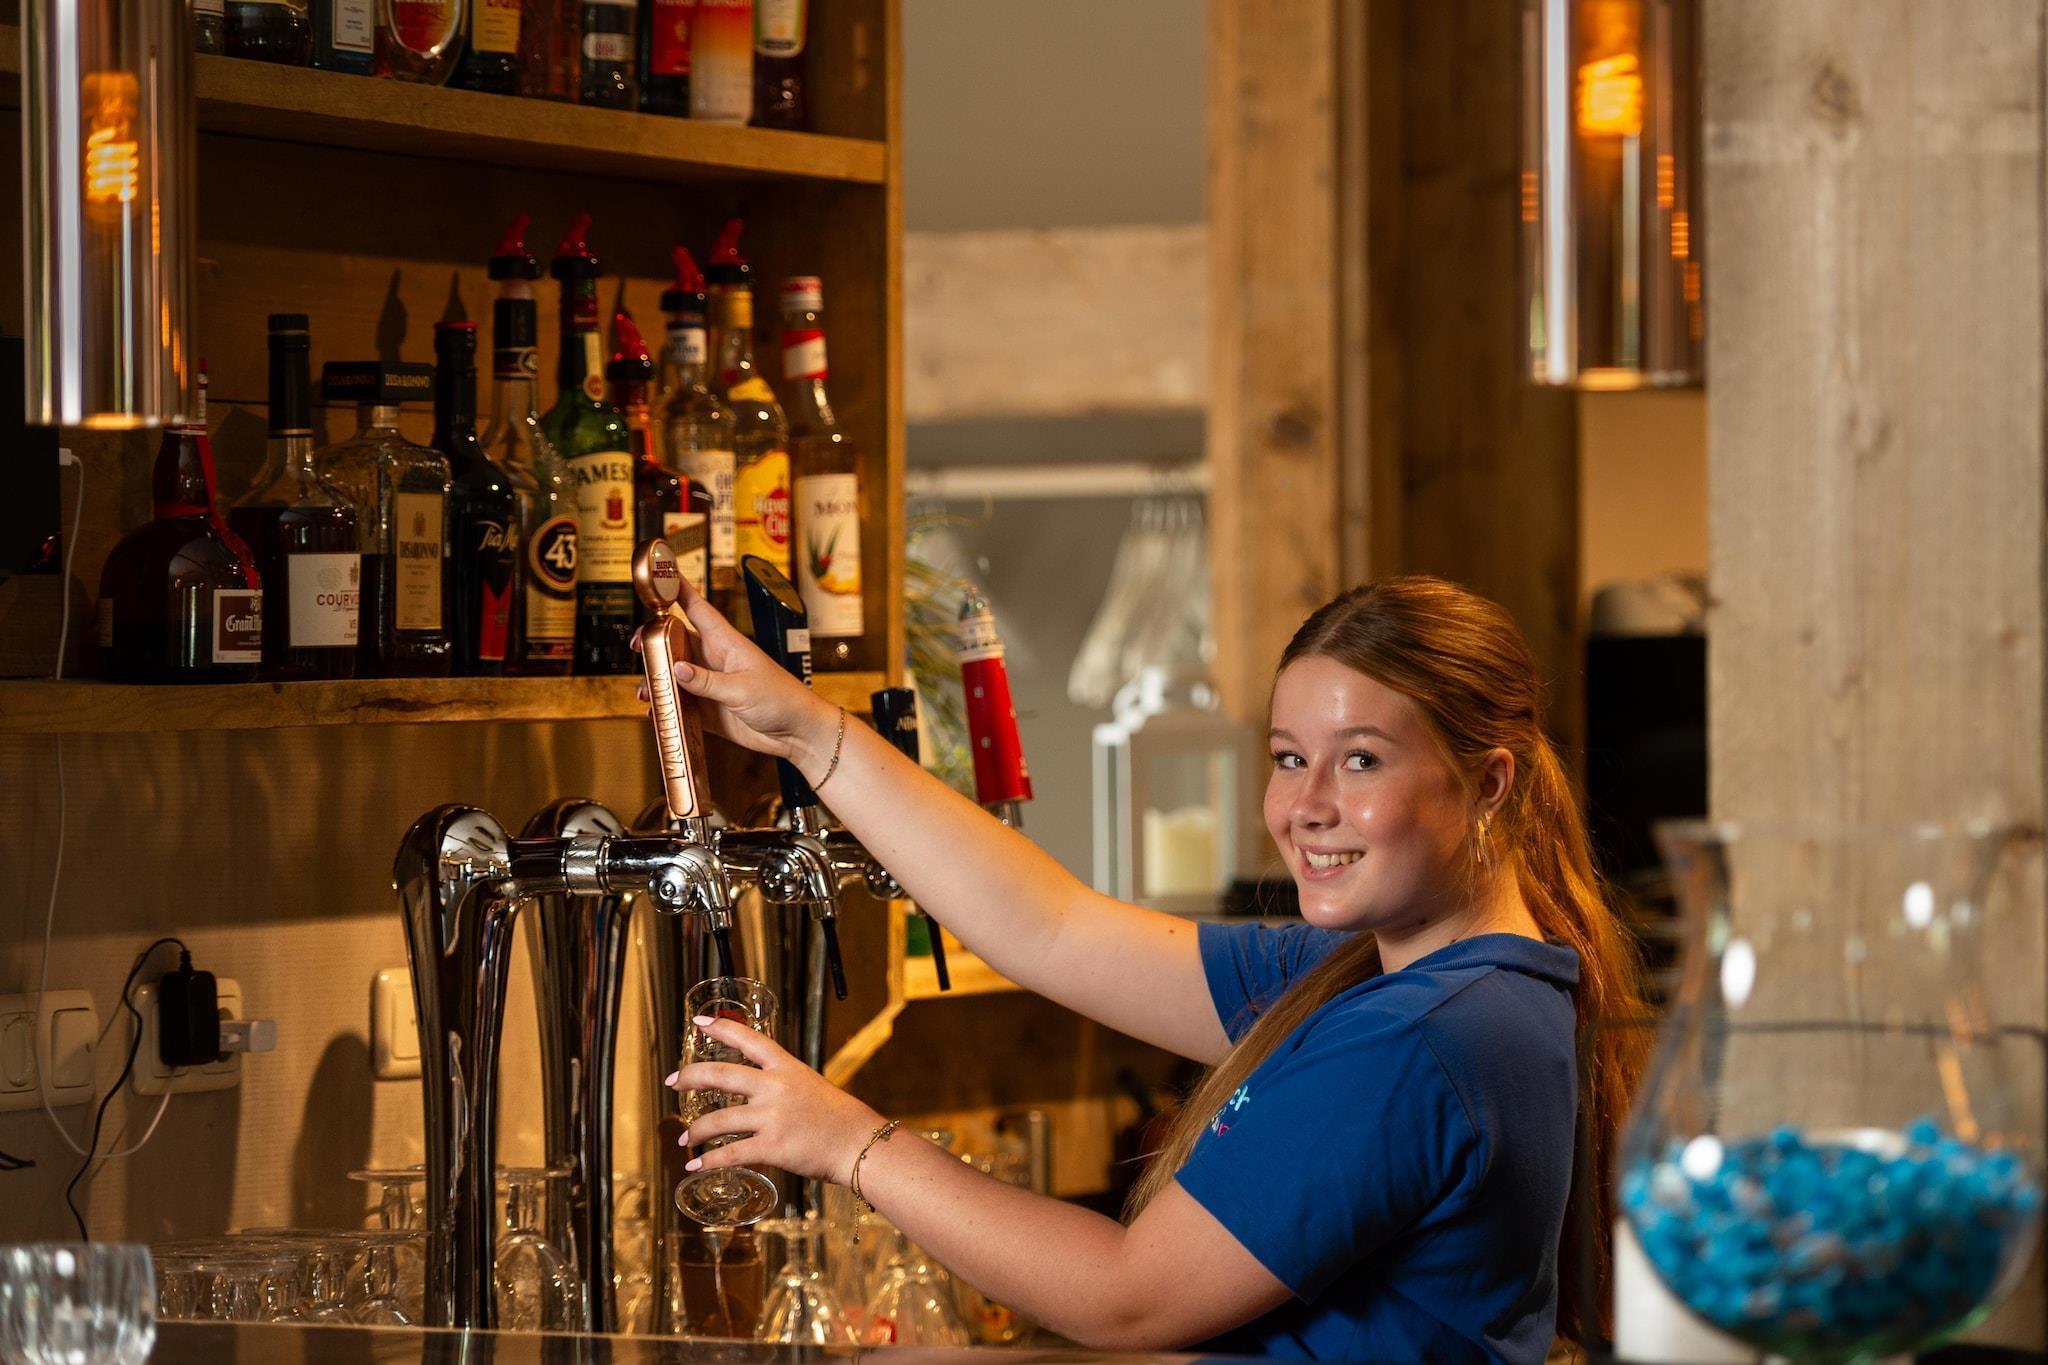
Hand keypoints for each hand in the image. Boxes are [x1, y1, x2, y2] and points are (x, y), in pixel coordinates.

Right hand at [634, 579, 839, 766]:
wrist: (796, 732)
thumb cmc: (782, 699)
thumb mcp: (742, 688)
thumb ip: (707, 681)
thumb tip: (677, 669)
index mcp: (726, 643)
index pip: (698, 609)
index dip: (679, 590)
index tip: (659, 575)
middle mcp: (715, 660)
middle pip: (676, 641)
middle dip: (654, 641)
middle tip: (639, 646)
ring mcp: (711, 684)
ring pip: (674, 674)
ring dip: (658, 679)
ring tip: (647, 690)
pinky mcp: (709, 709)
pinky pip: (681, 703)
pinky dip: (666, 706)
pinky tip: (657, 711)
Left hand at [666, 1016, 884, 1184]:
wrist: (858, 1142)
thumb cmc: (837, 1117)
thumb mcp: (810, 1085)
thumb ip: (781, 1085)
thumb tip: (755, 1093)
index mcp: (786, 1067)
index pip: (749, 1039)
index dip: (721, 1028)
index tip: (700, 1022)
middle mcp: (775, 1087)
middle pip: (720, 1075)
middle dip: (690, 1077)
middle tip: (673, 1082)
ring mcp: (772, 1117)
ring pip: (718, 1120)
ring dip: (695, 1130)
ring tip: (685, 1137)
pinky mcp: (772, 1147)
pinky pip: (730, 1154)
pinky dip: (709, 1161)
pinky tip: (696, 1165)